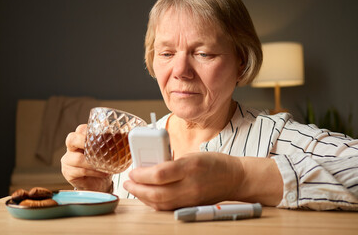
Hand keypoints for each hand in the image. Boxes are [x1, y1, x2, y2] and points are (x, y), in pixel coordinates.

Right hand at [61, 124, 111, 191]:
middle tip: (97, 147)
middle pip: (71, 139)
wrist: (98, 183)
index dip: (90, 130)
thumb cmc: (102, 164)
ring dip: (93, 162)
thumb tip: (125, 136)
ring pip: (77, 158)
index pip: (81, 129)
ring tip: (104, 165)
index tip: (103, 134)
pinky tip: (103, 173)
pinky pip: (81, 171)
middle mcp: (72, 148)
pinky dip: (94, 171)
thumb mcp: (107, 151)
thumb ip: (111, 143)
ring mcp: (68, 160)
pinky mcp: (68, 172)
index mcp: (81, 138)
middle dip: (84, 141)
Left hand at [123, 152, 243, 209]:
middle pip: (156, 193)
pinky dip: (154, 203)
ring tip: (134, 189)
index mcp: (190, 166)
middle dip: (137, 189)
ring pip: (160, 204)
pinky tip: (148, 197)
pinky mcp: (191, 206)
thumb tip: (149, 167)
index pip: (159, 174)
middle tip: (128, 182)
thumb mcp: (192, 155)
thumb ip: (171, 161)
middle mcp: (190, 185)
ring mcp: (191, 199)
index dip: (141, 174)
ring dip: (143, 197)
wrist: (235, 178)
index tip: (133, 171)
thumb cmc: (214, 163)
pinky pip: (168, 208)